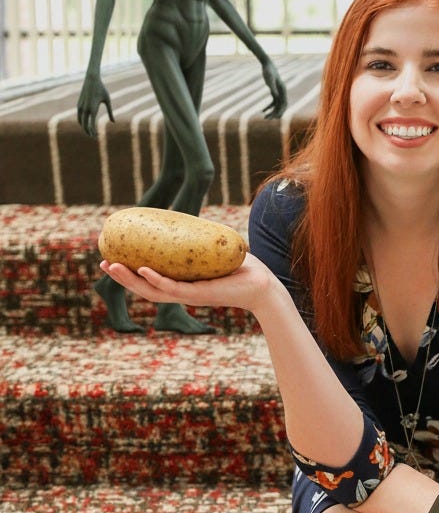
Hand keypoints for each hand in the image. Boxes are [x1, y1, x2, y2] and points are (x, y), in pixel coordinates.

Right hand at [77, 73, 113, 136]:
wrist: (92, 79)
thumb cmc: (102, 89)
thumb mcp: (108, 100)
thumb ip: (110, 112)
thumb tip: (113, 122)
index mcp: (93, 109)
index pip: (91, 124)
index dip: (93, 132)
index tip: (96, 136)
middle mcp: (85, 109)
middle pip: (84, 125)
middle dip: (88, 132)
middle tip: (93, 136)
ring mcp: (80, 107)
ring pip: (80, 121)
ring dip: (84, 127)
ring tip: (90, 131)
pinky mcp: (78, 104)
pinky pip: (79, 116)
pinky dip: (82, 122)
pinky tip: (86, 124)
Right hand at [99, 250, 279, 316]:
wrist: (262, 282)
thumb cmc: (238, 266)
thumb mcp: (210, 249)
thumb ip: (195, 238)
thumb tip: (183, 216)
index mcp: (180, 283)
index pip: (148, 279)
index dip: (127, 271)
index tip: (109, 258)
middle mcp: (181, 292)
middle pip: (143, 287)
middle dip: (120, 276)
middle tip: (102, 262)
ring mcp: (188, 295)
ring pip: (152, 290)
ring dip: (130, 279)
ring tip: (111, 266)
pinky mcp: (200, 295)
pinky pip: (173, 289)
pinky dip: (156, 280)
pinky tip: (142, 270)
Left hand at [260, 58, 286, 119]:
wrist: (267, 64)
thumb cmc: (268, 71)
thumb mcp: (269, 80)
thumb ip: (273, 88)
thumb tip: (276, 97)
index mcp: (283, 90)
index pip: (284, 103)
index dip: (280, 111)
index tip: (274, 117)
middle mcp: (282, 92)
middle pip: (281, 106)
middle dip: (275, 113)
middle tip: (267, 119)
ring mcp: (279, 93)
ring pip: (277, 106)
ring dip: (272, 112)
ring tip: (265, 117)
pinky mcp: (274, 92)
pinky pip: (273, 103)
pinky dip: (269, 107)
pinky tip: (263, 111)